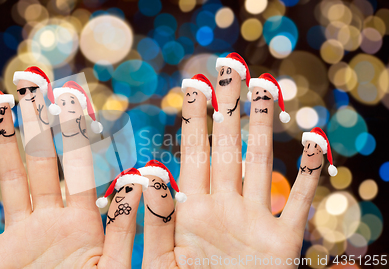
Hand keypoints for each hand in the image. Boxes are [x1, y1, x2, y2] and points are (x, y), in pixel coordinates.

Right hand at [0, 84, 126, 267]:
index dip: (76, 132)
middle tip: (31, 80)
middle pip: (43, 162)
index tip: (74, 97)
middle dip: (36, 122)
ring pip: (10, 180)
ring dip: (3, 143)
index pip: (81, 167)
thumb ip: (128, 226)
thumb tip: (143, 178)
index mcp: (86, 222)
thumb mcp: (117, 267)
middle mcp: (52, 221)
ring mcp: (22, 236)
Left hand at [142, 72, 320, 267]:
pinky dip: (309, 173)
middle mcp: (225, 206)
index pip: (192, 153)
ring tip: (266, 88)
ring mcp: (255, 219)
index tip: (193, 85)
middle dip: (229, 108)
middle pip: (227, 147)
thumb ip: (156, 221)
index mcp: (193, 210)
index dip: (194, 119)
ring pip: (261, 164)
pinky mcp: (284, 241)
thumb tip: (146, 176)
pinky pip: (299, 201)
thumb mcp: (163, 261)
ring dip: (264, 127)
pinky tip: (314, 140)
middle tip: (230, 68)